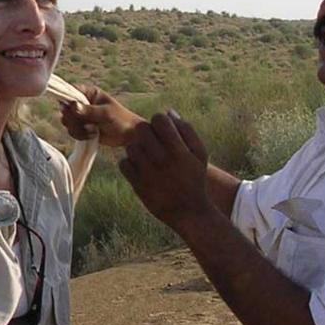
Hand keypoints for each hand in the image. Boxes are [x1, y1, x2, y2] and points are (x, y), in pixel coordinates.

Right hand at [59, 85, 147, 146]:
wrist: (128, 135)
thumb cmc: (120, 119)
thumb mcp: (105, 113)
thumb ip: (89, 110)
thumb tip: (72, 106)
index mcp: (88, 93)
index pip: (70, 91)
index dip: (66, 100)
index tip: (69, 109)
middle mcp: (82, 103)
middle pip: (65, 109)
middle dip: (72, 119)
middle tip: (84, 123)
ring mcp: (81, 116)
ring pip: (67, 122)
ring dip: (77, 129)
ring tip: (92, 131)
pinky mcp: (81, 128)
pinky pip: (71, 131)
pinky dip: (80, 136)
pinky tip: (92, 136)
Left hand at [119, 111, 213, 230]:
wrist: (188, 212)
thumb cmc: (195, 179)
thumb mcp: (200, 154)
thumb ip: (187, 130)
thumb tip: (169, 112)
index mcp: (178, 150)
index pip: (159, 120)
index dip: (160, 121)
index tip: (163, 130)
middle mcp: (162, 160)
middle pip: (141, 130)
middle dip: (147, 132)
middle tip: (153, 141)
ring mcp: (148, 173)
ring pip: (131, 146)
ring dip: (138, 147)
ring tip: (147, 155)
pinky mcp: (137, 185)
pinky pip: (124, 163)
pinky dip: (130, 163)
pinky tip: (140, 167)